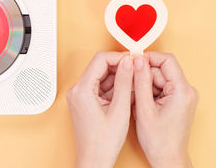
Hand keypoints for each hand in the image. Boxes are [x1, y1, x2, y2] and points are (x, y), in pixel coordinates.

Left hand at [67, 51, 132, 167]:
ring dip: (119, 78)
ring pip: (101, 77)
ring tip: (135, 84)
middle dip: (120, 68)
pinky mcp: (85, 103)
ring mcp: (80, 97)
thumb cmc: (103, 142)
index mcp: (82, 90)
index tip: (134, 60)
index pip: (100, 60)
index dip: (119, 57)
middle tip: (137, 71)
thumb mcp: (120, 109)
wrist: (94, 160)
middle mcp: (77, 91)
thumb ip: (125, 83)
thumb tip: (129, 62)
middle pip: (100, 67)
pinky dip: (114, 89)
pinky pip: (100, 88)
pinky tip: (127, 94)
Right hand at [132, 52, 198, 167]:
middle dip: (143, 76)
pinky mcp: (178, 101)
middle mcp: (187, 91)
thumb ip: (140, 81)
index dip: (148, 58)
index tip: (133, 62)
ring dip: (145, 86)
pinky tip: (141, 105)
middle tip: (129, 87)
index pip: (167, 61)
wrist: (168, 159)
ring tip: (135, 101)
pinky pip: (161, 89)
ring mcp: (183, 96)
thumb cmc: (159, 141)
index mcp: (183, 91)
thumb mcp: (144, 109)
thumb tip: (137, 60)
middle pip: (161, 71)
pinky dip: (149, 93)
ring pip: (159, 80)